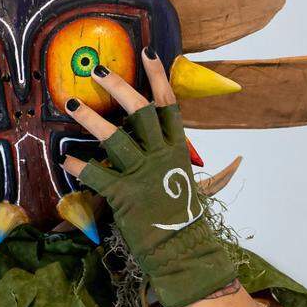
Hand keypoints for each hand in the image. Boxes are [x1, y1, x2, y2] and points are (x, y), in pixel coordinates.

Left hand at [61, 49, 237, 306]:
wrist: (184, 254)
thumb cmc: (188, 222)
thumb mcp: (201, 190)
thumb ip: (216, 172)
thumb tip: (239, 160)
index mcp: (178, 150)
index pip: (169, 104)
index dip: (157, 76)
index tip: (147, 52)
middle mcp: (161, 156)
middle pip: (140, 110)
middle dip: (118, 86)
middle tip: (97, 71)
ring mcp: (143, 175)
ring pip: (114, 137)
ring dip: (90, 118)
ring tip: (71, 103)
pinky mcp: (125, 196)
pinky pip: (97, 176)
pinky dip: (80, 167)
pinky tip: (67, 160)